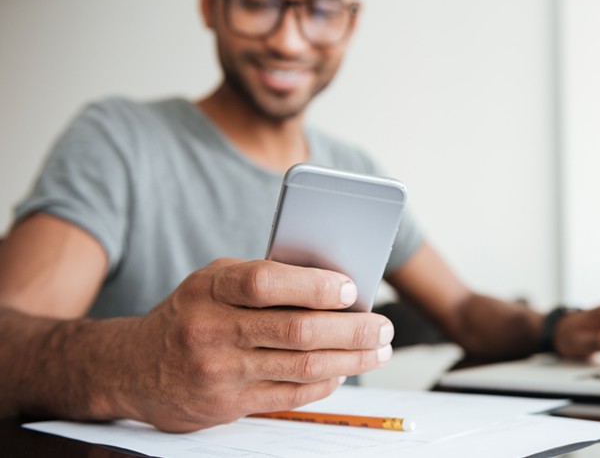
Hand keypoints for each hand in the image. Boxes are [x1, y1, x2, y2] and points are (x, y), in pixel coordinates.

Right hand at [119, 258, 392, 431]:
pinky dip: (325, 383)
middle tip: (382, 326)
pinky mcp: (226, 405)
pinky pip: (290, 396)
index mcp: (209, 288)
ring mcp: (218, 372)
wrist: (132, 367)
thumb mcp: (213, 282)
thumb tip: (334, 285)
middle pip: (296, 330)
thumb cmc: (190, 313)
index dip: (314, 285)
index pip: (266, 282)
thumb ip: (263, 279)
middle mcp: (210, 329)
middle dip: (351, 329)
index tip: (351, 288)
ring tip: (378, 350)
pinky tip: (344, 371)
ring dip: (350, 359)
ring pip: (301, 367)